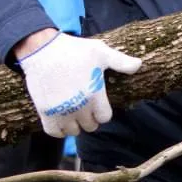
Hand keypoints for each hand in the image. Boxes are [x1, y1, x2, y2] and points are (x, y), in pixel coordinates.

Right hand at [17, 32, 141, 136]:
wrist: (42, 49)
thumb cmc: (73, 50)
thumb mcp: (100, 51)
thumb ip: (120, 61)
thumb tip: (139, 65)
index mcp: (95, 94)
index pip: (105, 118)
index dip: (102, 112)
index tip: (97, 104)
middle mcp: (79, 106)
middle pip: (90, 126)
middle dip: (89, 118)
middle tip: (84, 107)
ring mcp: (61, 110)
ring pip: (73, 131)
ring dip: (74, 125)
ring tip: (72, 113)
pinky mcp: (45, 111)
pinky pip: (54, 132)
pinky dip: (58, 130)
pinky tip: (60, 120)